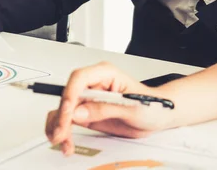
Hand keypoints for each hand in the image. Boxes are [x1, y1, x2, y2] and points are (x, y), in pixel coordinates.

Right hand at [45, 62, 175, 155]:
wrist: (158, 117)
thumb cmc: (151, 105)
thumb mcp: (132, 108)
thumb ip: (105, 109)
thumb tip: (79, 112)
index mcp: (105, 74)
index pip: (80, 78)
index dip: (70, 94)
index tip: (68, 112)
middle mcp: (93, 85)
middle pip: (67, 96)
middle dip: (62, 117)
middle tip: (62, 134)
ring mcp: (88, 99)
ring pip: (63, 109)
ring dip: (59, 126)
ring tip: (63, 142)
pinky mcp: (86, 113)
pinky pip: (67, 120)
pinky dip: (63, 131)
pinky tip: (66, 142)